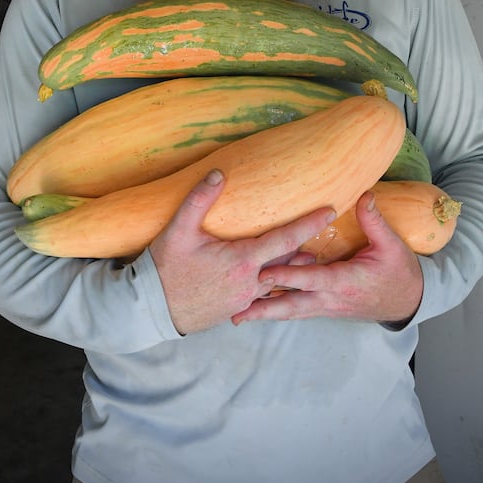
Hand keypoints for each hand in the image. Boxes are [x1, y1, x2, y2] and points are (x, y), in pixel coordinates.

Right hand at [149, 169, 335, 334]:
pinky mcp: (237, 309)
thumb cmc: (166, 267)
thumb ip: (200, 200)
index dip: (309, 224)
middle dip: (306, 247)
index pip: (285, 238)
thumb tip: (219, 173)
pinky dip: (275, 285)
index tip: (330, 212)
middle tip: (322, 231)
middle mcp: (250, 283)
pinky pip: (264, 295)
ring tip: (308, 256)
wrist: (152, 308)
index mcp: (242, 261)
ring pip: (278, 282)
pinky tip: (276, 278)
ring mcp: (245, 299)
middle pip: (288, 261)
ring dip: (293, 268)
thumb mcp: (179, 230)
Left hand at [231, 191, 423, 325]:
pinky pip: (298, 310)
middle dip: (265, 310)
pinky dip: (278, 311)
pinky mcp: (325, 308)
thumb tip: (365, 194)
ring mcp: (327, 307)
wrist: (409, 302)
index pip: (312, 279)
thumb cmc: (399, 272)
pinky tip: (259, 308)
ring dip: (266, 314)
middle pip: (294, 307)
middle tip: (237, 312)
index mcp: (346, 282)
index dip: (288, 277)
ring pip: (292, 312)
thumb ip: (374, 221)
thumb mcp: (392, 245)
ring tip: (237, 316)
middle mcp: (332, 299)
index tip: (263, 275)